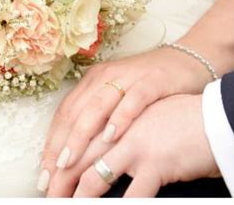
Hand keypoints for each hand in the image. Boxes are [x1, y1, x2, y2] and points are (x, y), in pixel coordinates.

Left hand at [39, 46, 213, 191]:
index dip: (52, 142)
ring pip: (96, 107)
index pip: (65, 113)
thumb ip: (98, 119)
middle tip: (50, 173)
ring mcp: (128, 78)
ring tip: (69, 161)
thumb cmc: (150, 86)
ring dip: (80, 136)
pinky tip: (111, 137)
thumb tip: (75, 152)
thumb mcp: (118, 99)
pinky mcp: (151, 81)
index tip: (44, 169)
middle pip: (75, 113)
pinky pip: (132, 101)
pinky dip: (119, 119)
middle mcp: (105, 77)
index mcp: (93, 81)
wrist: (189, 59)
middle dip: (60, 145)